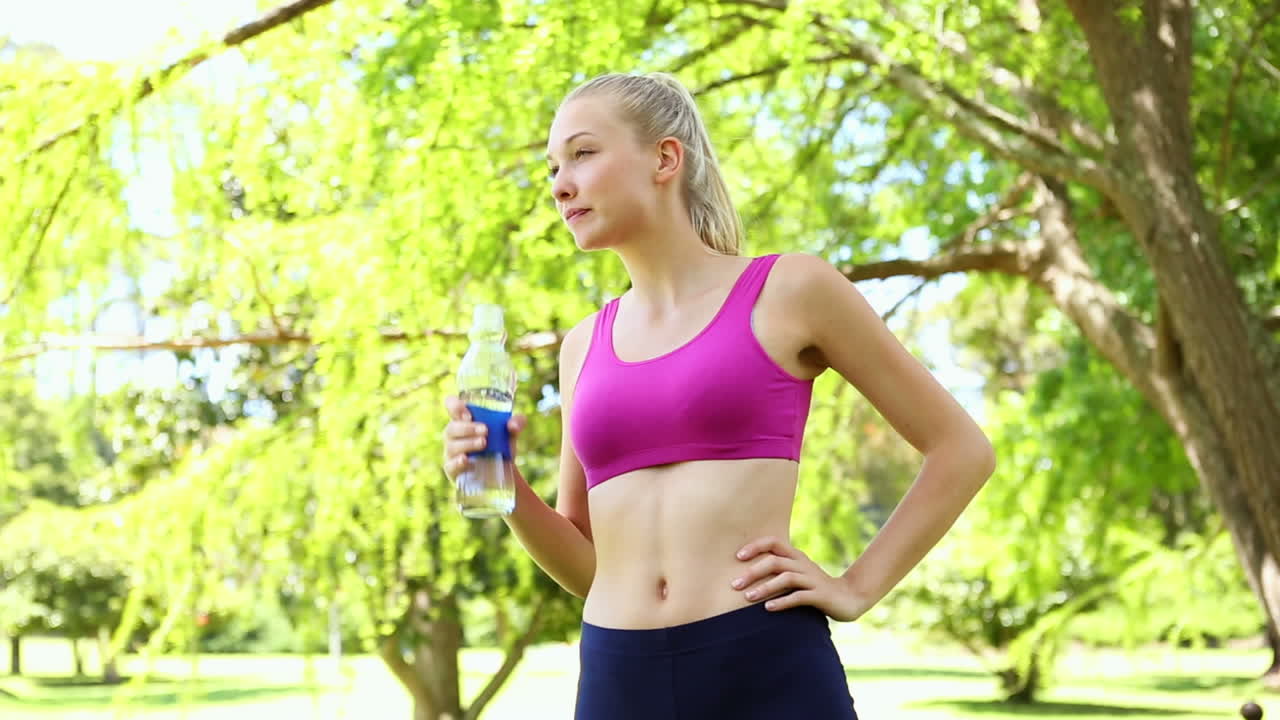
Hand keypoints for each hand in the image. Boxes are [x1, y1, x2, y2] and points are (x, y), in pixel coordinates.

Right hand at [441, 395, 526, 480]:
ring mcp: (452, 453)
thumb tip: (513, 425)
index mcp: (464, 420)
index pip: (451, 406)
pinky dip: (458, 462)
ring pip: (452, 446)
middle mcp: (454, 435)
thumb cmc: (500, 444)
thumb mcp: (511, 432)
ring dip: (468, 443)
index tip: (467, 412)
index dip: (455, 405)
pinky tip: (466, 460)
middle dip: (468, 428)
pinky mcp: (454, 470)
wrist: (503, 471)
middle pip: (452, 428)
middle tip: (485, 430)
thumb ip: (517, 423)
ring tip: (484, 443)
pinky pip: (450, 466)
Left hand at [731, 536, 868, 621]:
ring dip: (765, 587)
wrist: (849, 598)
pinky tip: (768, 608)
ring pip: (786, 578)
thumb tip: (748, 571)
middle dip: (753, 572)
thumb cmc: (816, 587)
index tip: (737, 557)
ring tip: (747, 597)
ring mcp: (812, 579)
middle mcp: (803, 564)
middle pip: (775, 561)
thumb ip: (779, 569)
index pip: (774, 542)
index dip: (755, 546)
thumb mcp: (798, 574)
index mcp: (797, 556)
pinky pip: (799, 597)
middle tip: (734, 584)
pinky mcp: (820, 595)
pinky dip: (782, 602)